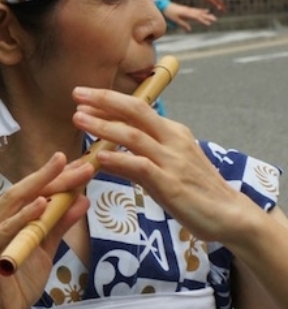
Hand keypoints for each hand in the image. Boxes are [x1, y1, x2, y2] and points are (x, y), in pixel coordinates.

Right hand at [0, 153, 92, 308]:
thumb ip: (58, 224)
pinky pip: (6, 229)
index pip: (30, 192)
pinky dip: (24, 216)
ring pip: (15, 204)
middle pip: (24, 192)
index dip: (54, 177)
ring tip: (66, 171)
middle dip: (53, 175)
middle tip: (79, 162)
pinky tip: (41, 204)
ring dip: (43, 187)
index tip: (80, 164)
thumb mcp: (44, 249)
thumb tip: (82, 199)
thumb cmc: (17, 284)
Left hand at [71, 87, 243, 244]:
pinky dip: (118, 160)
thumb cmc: (196, 191)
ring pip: (133, 135)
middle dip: (104, 100)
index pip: (137, 109)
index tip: (84, 95)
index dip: (109, 101)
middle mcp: (172, 140)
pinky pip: (141, 167)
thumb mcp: (164, 170)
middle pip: (135, 110)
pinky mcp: (170, 184)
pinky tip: (99, 158)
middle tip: (77, 93)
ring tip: (79, 119)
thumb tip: (104, 156)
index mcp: (172, 132)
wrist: (230, 215)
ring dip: (103, 126)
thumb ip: (134, 160)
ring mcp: (171, 161)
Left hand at [163, 2, 216, 30]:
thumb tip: (189, 30)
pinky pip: (197, 10)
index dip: (203, 21)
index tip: (209, 24)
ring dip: (207, 14)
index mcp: (186, 13)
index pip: (197, 17)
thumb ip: (182, 24)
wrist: (165, 6)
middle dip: (208, 17)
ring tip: (213, 16)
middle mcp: (189, 11)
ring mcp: (189, 9)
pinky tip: (206, 11)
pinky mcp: (188, 9)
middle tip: (215, 19)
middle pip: (200, 14)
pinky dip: (202, 11)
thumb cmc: (169, 13)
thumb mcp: (175, 20)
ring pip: (200, 12)